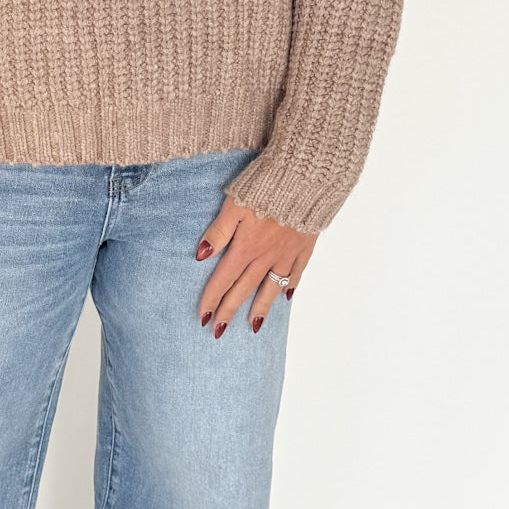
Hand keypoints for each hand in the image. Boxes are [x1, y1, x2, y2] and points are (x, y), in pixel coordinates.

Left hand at [194, 195, 315, 337]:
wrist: (307, 177)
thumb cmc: (266, 185)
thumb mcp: (234, 203)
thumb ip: (218, 231)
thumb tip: (201, 255)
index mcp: (245, 246)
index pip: (223, 279)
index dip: (212, 299)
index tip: (203, 317)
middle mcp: (266, 256)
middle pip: (244, 289)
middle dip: (230, 311)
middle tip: (219, 331)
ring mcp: (287, 254)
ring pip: (271, 287)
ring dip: (260, 307)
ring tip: (253, 325)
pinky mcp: (305, 246)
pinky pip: (297, 272)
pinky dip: (291, 286)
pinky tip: (286, 297)